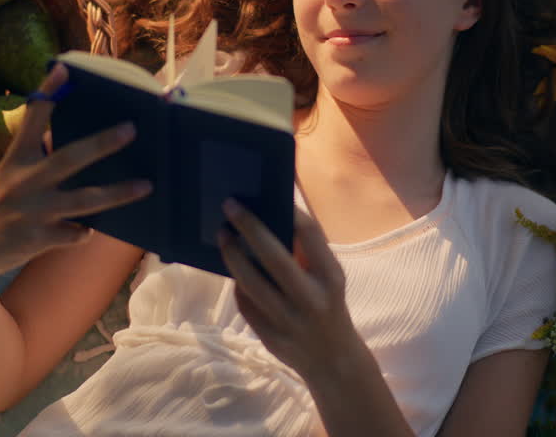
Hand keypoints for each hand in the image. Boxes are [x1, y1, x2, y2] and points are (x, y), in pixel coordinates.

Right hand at [0, 62, 151, 279]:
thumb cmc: (0, 203)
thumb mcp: (11, 173)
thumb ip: (40, 156)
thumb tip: (85, 144)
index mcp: (17, 157)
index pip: (33, 117)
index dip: (48, 91)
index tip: (64, 69)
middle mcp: (25, 180)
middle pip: (70, 157)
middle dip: (103, 143)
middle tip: (131, 129)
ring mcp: (32, 210)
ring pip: (84, 200)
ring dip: (118, 193)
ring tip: (145, 186)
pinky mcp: (37, 238)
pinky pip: (76, 233)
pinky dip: (86, 231)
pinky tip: (87, 230)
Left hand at [217, 201, 357, 380]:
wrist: (333, 359)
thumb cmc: (327, 304)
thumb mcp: (329, 277)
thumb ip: (306, 251)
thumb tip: (273, 213)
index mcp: (330, 278)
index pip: (310, 236)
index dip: (290, 213)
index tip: (268, 195)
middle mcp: (311, 299)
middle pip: (273, 257)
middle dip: (249, 228)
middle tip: (229, 206)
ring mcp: (288, 321)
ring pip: (251, 283)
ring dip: (232, 255)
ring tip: (222, 235)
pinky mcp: (270, 337)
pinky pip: (246, 303)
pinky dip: (238, 284)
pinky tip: (233, 268)